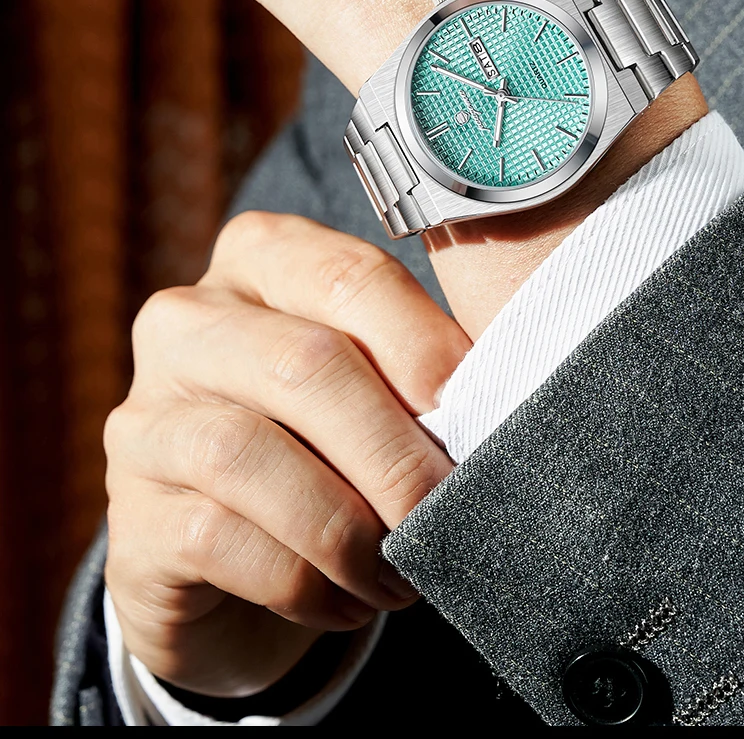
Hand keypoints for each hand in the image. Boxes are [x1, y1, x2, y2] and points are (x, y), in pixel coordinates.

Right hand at [103, 212, 469, 697]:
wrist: (223, 563)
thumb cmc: (324, 444)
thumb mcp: (364, 386)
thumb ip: (411, 372)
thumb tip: (492, 406)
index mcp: (260, 259)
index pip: (349, 276)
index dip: (421, 343)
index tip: (475, 406)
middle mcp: (187, 319)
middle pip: (305, 364)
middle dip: (393, 452)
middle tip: (445, 511)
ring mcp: (146, 414)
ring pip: (248, 454)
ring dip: (346, 528)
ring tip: (399, 573)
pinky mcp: (131, 514)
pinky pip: (218, 538)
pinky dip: (302, 581)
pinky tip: (345, 604)